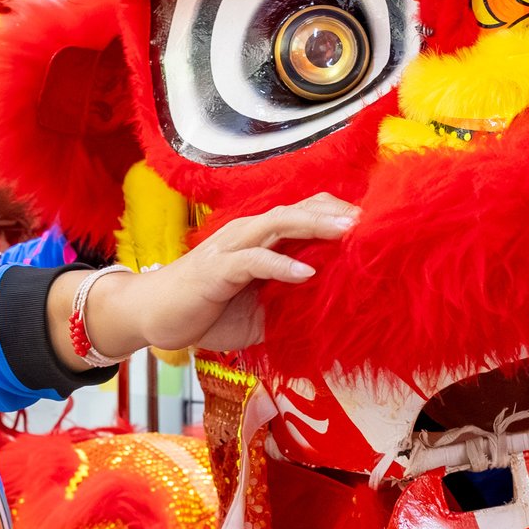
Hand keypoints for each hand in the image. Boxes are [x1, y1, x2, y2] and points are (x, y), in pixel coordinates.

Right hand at [59, 194, 359, 360]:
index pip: (303, 214)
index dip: (336, 214)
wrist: (155, 318)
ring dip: (313, 227)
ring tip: (347, 233)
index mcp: (261, 240)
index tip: (374, 226)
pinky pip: (253, 261)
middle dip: (334, 213)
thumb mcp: (261, 310)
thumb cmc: (208, 312)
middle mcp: (248, 234)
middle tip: (370, 221)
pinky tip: (305, 274)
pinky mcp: (216, 271)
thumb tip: (334, 310)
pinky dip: (281, 265)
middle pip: (296, 211)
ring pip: (276, 225)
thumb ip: (292, 302)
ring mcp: (231, 249)